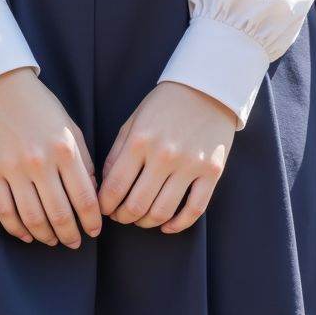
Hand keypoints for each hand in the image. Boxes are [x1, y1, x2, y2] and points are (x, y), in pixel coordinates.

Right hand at [0, 67, 102, 247]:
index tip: (95, 231)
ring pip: (32, 218)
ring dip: (46, 236)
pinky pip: (4, 211)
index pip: (84, 198)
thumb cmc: (39, 105)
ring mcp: (13, 168)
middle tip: (75, 243)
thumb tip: (91, 192)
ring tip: (53, 240)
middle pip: (59, 214)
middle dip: (70, 235)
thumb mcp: (69, 126)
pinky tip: (27, 235)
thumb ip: (83, 160)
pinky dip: (17, 229)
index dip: (92, 220)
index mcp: (65, 149)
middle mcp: (40, 162)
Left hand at [97, 81, 238, 233]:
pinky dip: (178, 225)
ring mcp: (190, 165)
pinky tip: (167, 226)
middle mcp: (163, 155)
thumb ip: (117, 154)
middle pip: (136, 205)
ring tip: (141, 219)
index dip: (105, 206)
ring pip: (162, 212)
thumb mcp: (133, 121)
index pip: (114, 188)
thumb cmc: (164, 105)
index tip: (104, 210)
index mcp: (139, 141)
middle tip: (120, 217)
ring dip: (146, 223)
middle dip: (123, 217)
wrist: (206, 89)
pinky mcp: (211, 172)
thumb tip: (104, 188)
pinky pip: (194, 210)